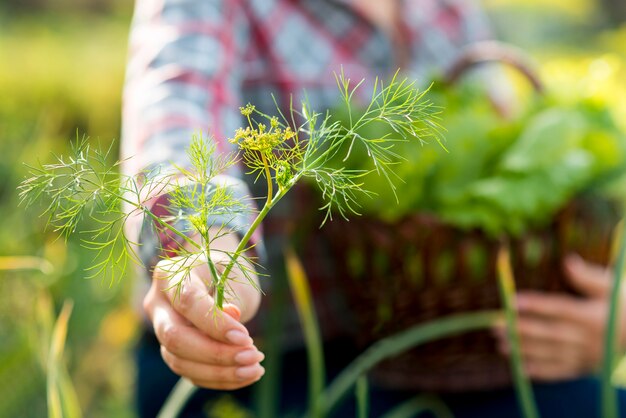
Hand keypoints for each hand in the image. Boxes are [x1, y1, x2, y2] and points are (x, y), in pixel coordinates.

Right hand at [143, 256, 264, 389]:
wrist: (214, 277)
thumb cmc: (225, 272)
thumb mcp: (231, 275)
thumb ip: (230, 296)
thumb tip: (232, 322)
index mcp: (170, 275)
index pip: (188, 303)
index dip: (216, 325)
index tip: (245, 338)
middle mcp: (157, 304)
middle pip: (175, 338)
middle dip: (215, 354)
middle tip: (252, 356)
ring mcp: (160, 330)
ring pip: (180, 362)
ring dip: (221, 372)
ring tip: (255, 369)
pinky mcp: (171, 351)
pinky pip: (190, 373)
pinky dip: (220, 379)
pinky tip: (247, 375)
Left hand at [493, 254, 624, 381]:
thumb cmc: (625, 305)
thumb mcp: (613, 287)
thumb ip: (589, 277)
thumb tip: (567, 261)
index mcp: (593, 316)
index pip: (559, 309)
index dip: (535, 305)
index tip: (512, 301)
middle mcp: (588, 338)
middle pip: (550, 333)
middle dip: (521, 330)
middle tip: (494, 326)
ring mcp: (587, 356)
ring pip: (552, 354)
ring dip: (525, 351)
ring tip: (501, 346)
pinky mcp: (587, 368)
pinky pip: (561, 372)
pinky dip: (541, 372)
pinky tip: (520, 368)